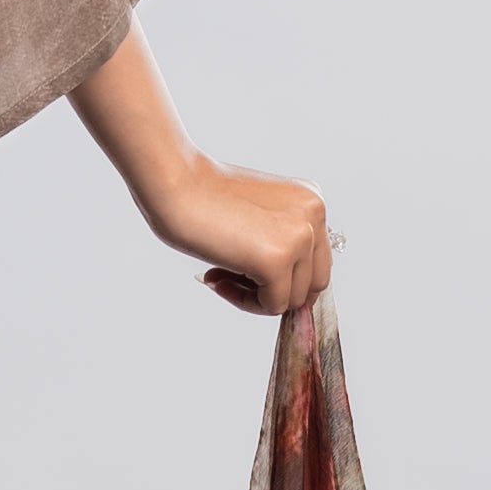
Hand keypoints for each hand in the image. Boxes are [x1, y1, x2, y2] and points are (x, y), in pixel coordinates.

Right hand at [165, 158, 331, 315]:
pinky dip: (244, 302)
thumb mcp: (259, 216)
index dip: (283, 276)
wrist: (174, 183)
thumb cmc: (201, 196)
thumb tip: (285, 289)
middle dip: (274, 290)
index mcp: (310, 201)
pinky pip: (273, 306)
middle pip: (313, 283)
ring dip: (255, 297)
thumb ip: (279, 241)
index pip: (316, 261)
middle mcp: (314, 215)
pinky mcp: (278, 259)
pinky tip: (217, 277)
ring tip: (220, 275)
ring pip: (294, 299)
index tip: (245, 271)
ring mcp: (300, 237)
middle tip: (232, 279)